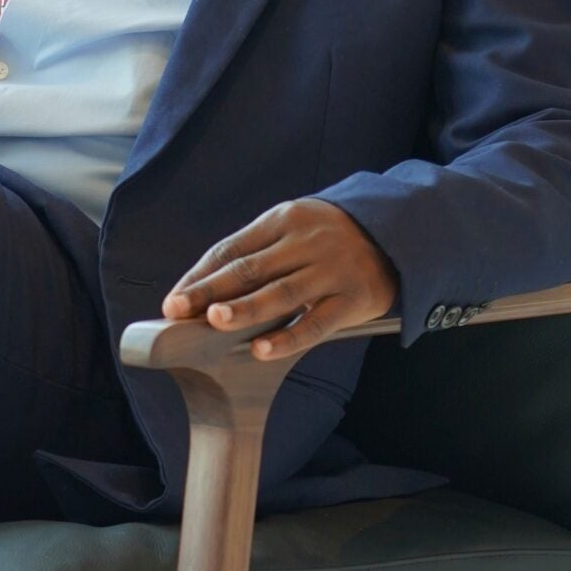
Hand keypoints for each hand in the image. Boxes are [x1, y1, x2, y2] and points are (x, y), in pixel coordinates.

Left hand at [161, 198, 398, 363]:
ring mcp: (329, 270)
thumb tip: (208, 292)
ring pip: (281, 292)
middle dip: (210, 291)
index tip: (173, 301)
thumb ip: (259, 253)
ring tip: (214, 320)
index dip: (200, 276)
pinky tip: (263, 350)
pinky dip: (288, 337)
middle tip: (179, 310)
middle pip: (250, 268)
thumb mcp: (294, 227)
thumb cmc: (329, 236)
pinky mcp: (352, 298)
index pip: (231, 248)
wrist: (396, 229)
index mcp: (282, 220)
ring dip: (245, 308)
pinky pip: (316, 322)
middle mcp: (304, 242)